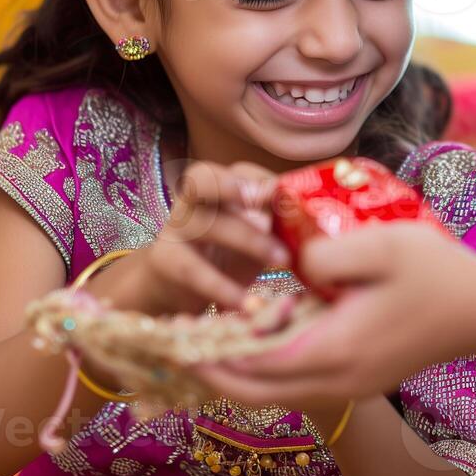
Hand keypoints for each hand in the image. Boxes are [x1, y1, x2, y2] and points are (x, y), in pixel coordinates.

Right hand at [104, 160, 288, 314]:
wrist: (174, 288)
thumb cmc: (223, 255)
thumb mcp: (249, 235)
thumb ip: (272, 222)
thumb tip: (310, 221)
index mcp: (215, 189)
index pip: (237, 170)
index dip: (262, 178)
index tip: (287, 194)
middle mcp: (190, 202)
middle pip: (204, 180)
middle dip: (235, 186)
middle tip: (271, 197)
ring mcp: (176, 229)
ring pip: (208, 225)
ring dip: (250, 240)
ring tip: (283, 260)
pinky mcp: (166, 262)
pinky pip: (196, 272)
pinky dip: (225, 289)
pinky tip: (251, 304)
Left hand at [191, 221, 475, 406]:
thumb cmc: (437, 273)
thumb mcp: (381, 245)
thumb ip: (327, 253)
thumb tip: (294, 263)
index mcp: (334, 349)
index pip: (253, 365)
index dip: (209, 352)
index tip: (174, 336)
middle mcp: (337, 378)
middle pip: (256, 393)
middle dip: (212, 371)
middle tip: (177, 346)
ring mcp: (350, 384)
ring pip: (276, 394)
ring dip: (238, 372)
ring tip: (208, 339)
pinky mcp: (360, 379)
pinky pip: (299, 384)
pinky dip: (267, 369)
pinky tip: (257, 337)